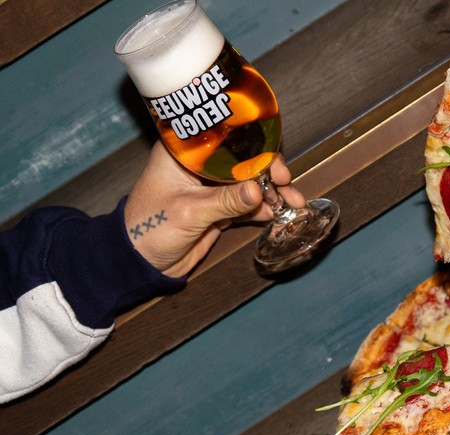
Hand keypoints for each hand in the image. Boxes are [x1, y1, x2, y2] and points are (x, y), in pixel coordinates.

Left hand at [124, 141, 306, 277]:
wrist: (139, 263)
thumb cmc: (149, 229)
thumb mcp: (189, 213)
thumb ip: (225, 201)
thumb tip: (258, 190)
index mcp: (184, 153)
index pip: (227, 140)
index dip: (255, 148)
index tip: (274, 166)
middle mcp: (201, 165)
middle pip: (244, 160)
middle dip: (270, 172)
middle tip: (286, 186)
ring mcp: (212, 188)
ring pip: (250, 183)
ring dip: (272, 193)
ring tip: (293, 204)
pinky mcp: (219, 208)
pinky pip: (248, 204)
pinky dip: (264, 208)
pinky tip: (278, 214)